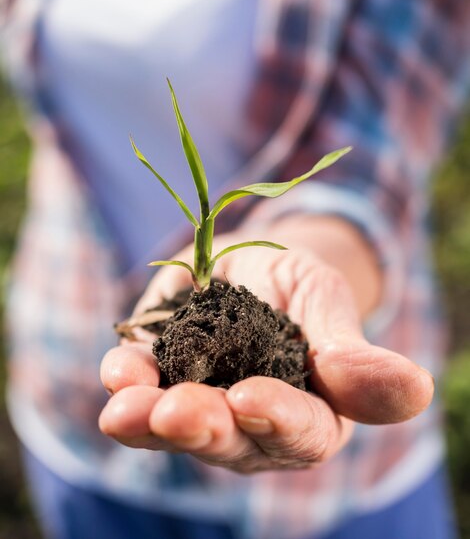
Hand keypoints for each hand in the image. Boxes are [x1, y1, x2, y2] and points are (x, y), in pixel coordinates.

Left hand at [99, 220, 433, 472]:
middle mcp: (253, 424)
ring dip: (148, 422)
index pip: (301, 432)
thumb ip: (352, 349)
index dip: (278, 421)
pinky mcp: (161, 379)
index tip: (252, 400)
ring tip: (124, 409)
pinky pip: (141, 392)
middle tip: (175, 413)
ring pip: (176, 429)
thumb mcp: (326, 299)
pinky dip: (128, 382)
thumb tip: (416, 390)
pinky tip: (119, 370)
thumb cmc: (298, 282)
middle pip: (230, 442)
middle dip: (201, 427)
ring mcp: (203, 405)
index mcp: (310, 411)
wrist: (250, 261)